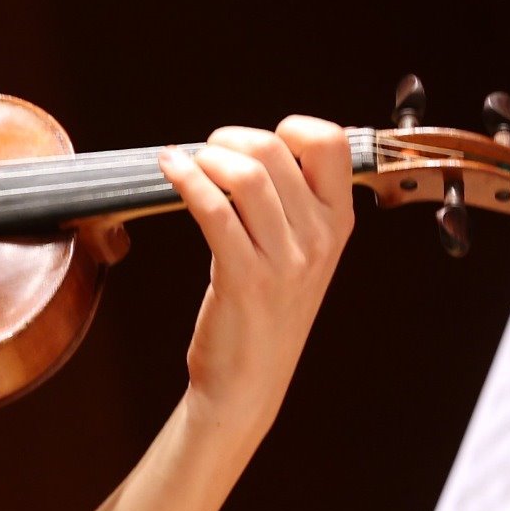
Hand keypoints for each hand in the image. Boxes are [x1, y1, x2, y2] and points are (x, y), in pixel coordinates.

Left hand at [159, 115, 354, 446]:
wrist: (249, 382)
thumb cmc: (266, 315)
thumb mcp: (300, 256)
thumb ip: (292, 207)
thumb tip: (254, 155)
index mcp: (338, 222)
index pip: (332, 142)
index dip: (290, 128)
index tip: (257, 141)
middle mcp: (319, 237)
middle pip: (278, 150)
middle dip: (232, 139)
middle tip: (208, 150)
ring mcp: (284, 259)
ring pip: (247, 176)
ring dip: (206, 157)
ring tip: (186, 161)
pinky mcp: (243, 277)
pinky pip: (215, 211)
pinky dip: (187, 180)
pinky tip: (171, 171)